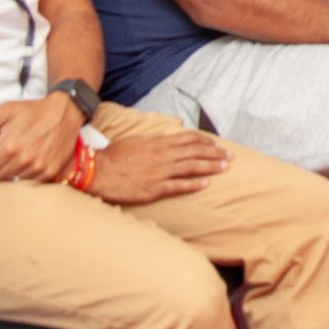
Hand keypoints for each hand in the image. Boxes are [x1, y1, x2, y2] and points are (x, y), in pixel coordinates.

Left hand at [0, 95, 80, 181]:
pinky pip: (30, 183)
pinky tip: (24, 166)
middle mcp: (24, 160)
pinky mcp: (50, 171)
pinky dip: (25, 177)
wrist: (66, 112)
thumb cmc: (33, 110)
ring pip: (12, 183)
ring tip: (9, 164)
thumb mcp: (8, 110)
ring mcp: (38, 167)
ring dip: (8, 176)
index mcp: (9, 146)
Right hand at [88, 132, 231, 204]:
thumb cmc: (115, 155)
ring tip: (224, 167)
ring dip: (210, 166)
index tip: (217, 144)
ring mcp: (160, 172)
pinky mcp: (154, 188)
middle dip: (215, 153)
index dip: (206, 142)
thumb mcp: (138, 141)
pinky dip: (194, 184)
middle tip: (230, 156)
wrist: (98, 171)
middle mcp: (163, 155)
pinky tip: (205, 184)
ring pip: (192, 167)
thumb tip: (170, 140)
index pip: (189, 139)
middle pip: (195, 152)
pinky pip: (178, 186)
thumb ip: (156, 141)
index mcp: (159, 142)